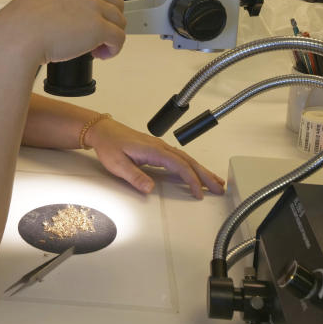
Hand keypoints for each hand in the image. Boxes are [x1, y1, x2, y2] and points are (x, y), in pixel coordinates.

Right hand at [0, 0, 125, 64]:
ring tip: (97, 47)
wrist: (19, 35)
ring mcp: (94, 7)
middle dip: (111, 18)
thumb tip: (62, 0)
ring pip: (119, 21)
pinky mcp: (98, 28)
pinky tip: (101, 54)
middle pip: (116, 1)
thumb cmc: (21, 19)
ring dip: (112, 36)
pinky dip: (114, 49)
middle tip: (100, 31)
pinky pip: (118, 38)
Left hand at [85, 118, 224, 197]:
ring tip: (215, 182)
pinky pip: (179, 158)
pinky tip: (196, 173)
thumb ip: (134, 176)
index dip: (192, 180)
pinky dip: (191, 166)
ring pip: (187, 159)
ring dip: (202, 171)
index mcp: (154, 150)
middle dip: (206, 175)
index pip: (180, 166)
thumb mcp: (117, 164)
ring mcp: (160, 147)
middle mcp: (161, 147)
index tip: (199, 193)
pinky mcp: (157, 150)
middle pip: (189, 161)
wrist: (102, 131)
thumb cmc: (109, 145)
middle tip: (220, 188)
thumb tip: (150, 189)